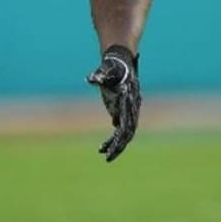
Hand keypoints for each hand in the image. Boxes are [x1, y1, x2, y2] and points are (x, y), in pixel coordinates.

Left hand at [87, 45, 141, 161]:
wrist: (120, 64)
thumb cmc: (112, 67)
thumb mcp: (105, 71)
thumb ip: (99, 76)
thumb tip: (89, 78)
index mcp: (129, 99)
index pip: (127, 120)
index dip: (121, 133)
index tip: (115, 144)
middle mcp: (132, 108)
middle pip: (128, 131)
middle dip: (119, 145)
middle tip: (108, 157)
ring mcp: (128, 112)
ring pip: (125, 133)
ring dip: (116, 145)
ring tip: (105, 155)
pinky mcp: (122, 114)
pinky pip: (119, 131)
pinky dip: (112, 140)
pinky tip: (102, 148)